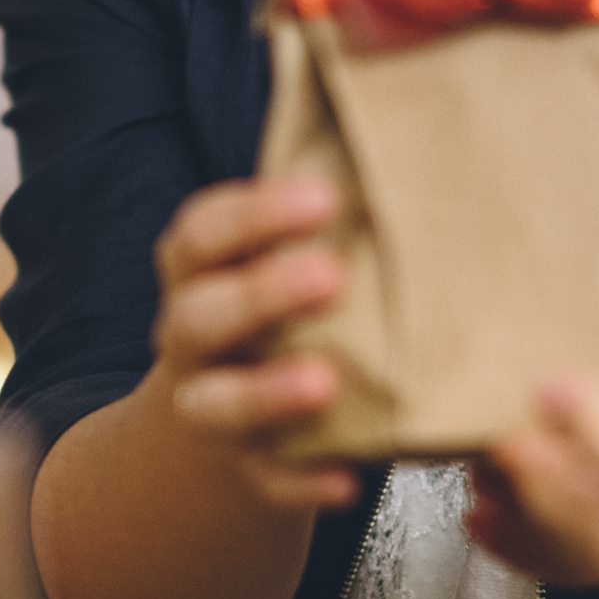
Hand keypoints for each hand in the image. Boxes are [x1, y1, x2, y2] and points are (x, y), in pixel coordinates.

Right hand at [142, 176, 360, 514]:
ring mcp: (211, 407)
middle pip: (199, 314)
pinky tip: (346, 479)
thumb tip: (406, 114)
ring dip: (266, 392)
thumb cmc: (284, 313)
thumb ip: (325, 209)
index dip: (254, 215)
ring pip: (214, 402)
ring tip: (325, 383)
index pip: (202, 234)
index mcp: (201, 273)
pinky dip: (301, 483)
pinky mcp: (246, 471)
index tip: (323, 198)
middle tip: (331, 277)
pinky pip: (265, 482)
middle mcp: (193, 339)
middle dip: (261, 294)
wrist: (228, 424)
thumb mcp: (282, 256)